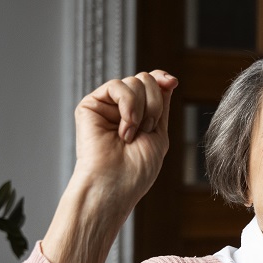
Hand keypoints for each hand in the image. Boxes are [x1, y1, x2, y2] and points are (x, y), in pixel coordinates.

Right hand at [41, 70, 177, 262]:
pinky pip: (117, 86)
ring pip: (134, 81)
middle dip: (155, 104)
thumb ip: (161, 104)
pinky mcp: (91, 105)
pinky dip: (128, 106)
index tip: (172, 82)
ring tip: (133, 134)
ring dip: (142, 109)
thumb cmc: (138, 169)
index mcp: (139, 114)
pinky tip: (125, 129)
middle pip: (146, 79)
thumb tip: (167, 78)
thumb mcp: (159, 133)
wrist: (116, 184)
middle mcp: (122, 108)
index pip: (152, 84)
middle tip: (147, 129)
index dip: (162, 79)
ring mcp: (106, 105)